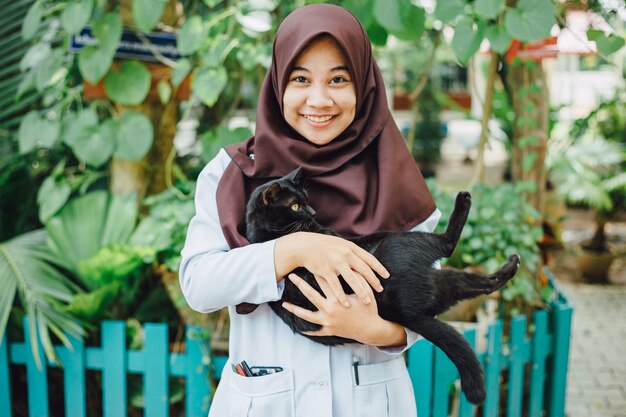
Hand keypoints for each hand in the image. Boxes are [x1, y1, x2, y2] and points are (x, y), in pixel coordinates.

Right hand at [275, 232, 389, 306]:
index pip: (369, 258)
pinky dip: (342, 295)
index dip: (379, 267)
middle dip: (373, 281)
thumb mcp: (340, 245)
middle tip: (380, 290)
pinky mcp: (325, 270)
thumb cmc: (323, 246)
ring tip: (367, 301)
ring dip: (361, 291)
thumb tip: (364, 260)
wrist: (304, 245)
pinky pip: (336, 285)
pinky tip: (346, 303)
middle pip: (364, 269)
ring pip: (352, 279)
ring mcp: (335, 262)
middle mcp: (345, 254)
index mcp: (350, 247)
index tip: (387, 276)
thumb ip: (351, 252)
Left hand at [282, 273, 405, 346]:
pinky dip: (308, 330)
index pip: (324, 282)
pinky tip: (298, 328)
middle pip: (311, 294)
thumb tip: (354, 265)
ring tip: (284, 304)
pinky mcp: (329, 330)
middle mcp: (330, 310)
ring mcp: (328, 321)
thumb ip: (359, 278)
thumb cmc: (369, 309)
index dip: (316, 272)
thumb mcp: (366, 292)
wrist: (371, 330)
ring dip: (295, 309)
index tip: (308, 263)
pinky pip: (316, 331)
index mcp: (338, 299)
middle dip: (300, 284)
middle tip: (291, 276)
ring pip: (307, 315)